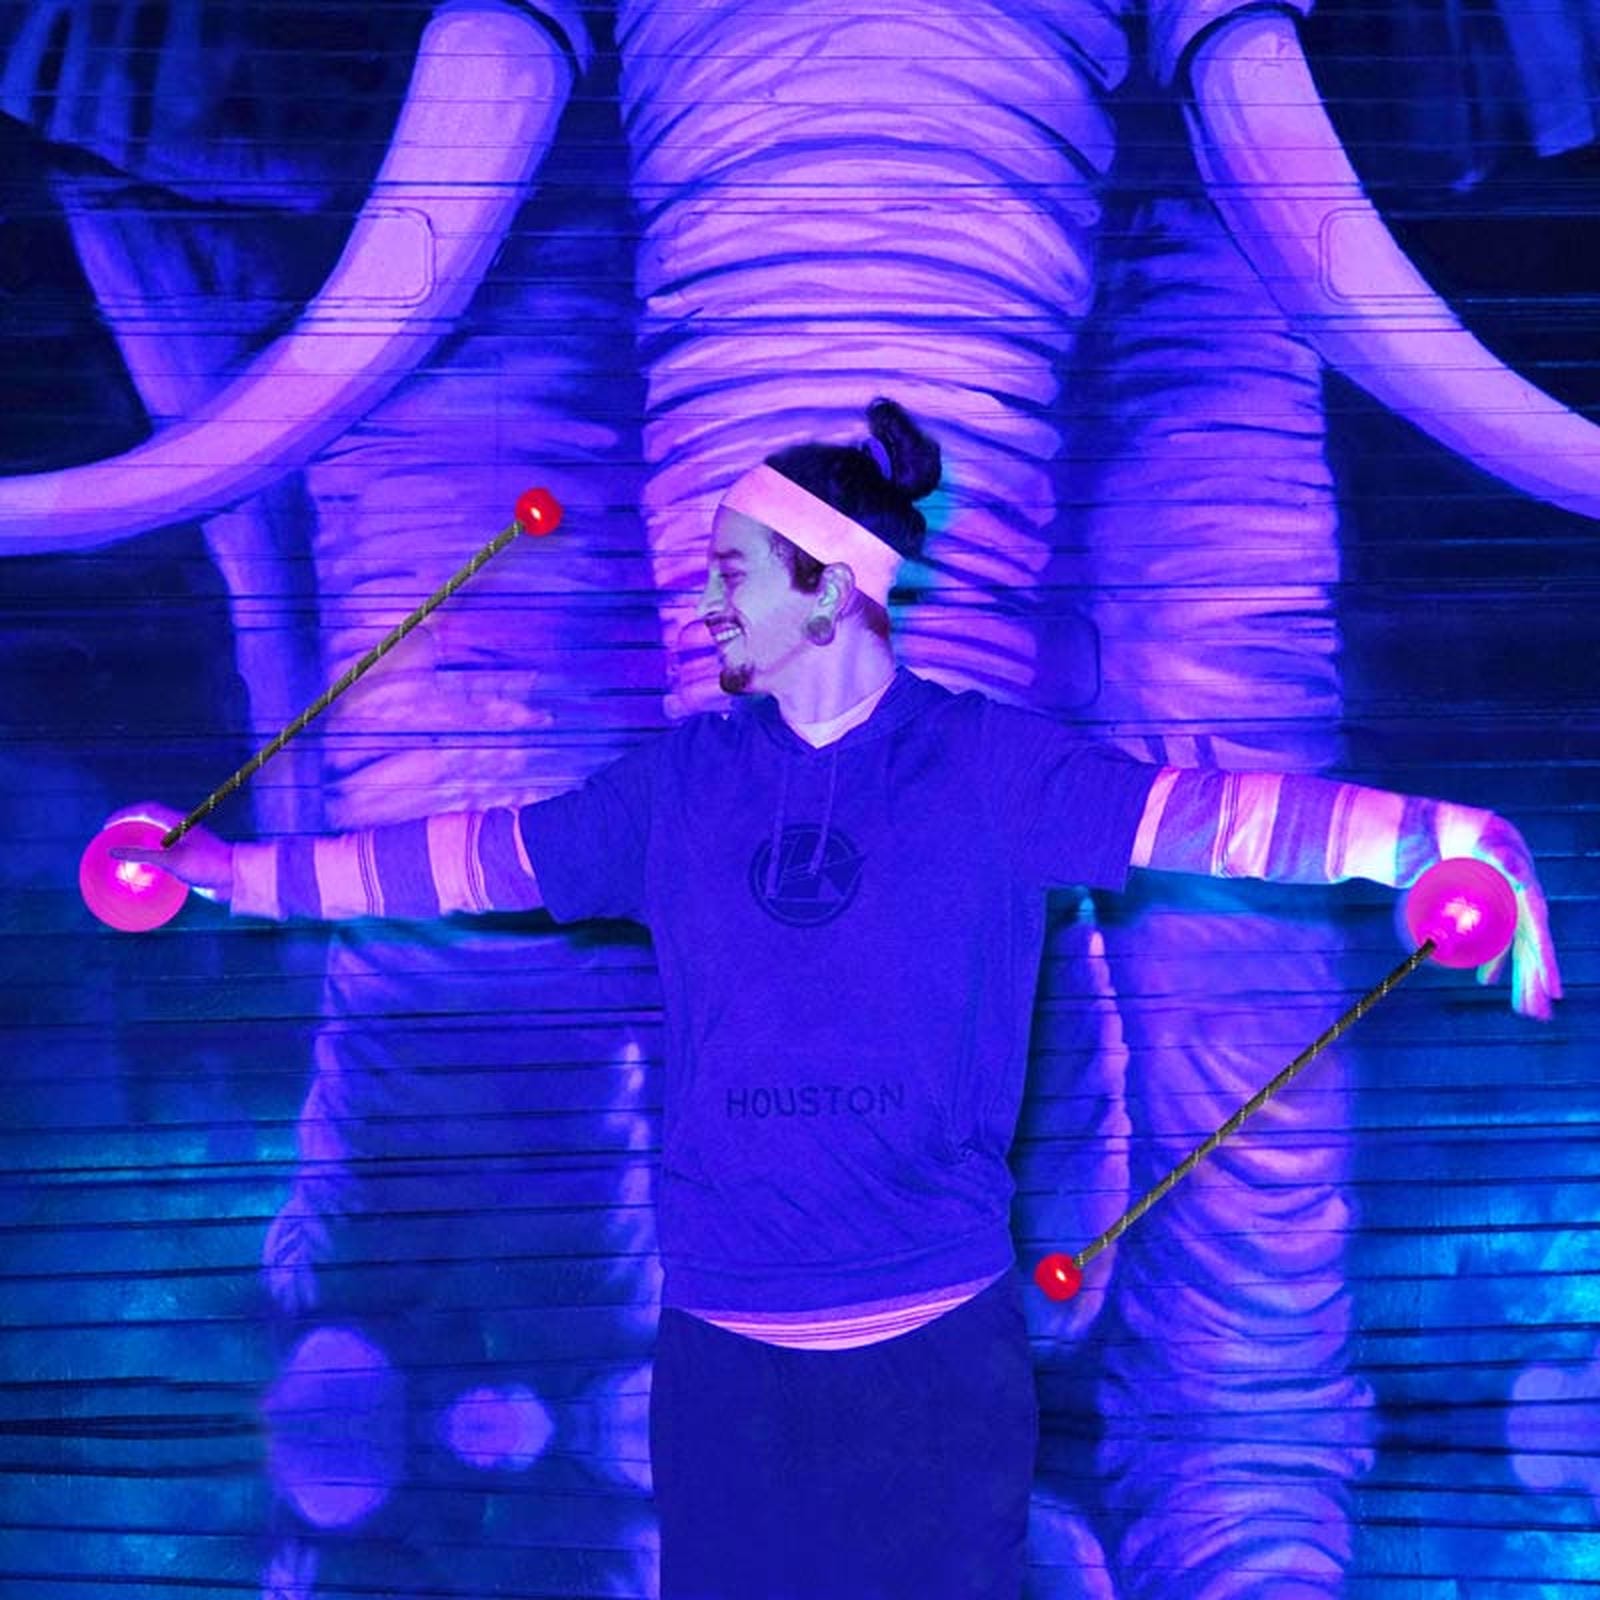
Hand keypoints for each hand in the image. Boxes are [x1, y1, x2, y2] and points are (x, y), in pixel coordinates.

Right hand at [108, 802, 234, 901]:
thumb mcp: (170, 860)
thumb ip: (141, 855)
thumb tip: (112, 851)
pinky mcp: (189, 856)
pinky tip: (141, 866)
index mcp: (179, 822)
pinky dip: (149, 854)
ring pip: (157, 835)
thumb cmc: (206, 865)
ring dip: (139, 839)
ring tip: (122, 850)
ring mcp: (186, 842)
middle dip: (129, 825)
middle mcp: (182, 828)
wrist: (235, 879)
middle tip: (111, 836)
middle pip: (150, 819)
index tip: (106, 825)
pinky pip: (164, 850)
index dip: (124, 814)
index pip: (146, 810)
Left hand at [1465, 815, 1562, 1020]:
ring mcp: (1502, 902)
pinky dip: (1493, 959)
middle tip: (1541, 1011)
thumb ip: (1501, 855)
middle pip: (1530, 942)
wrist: (1436, 824)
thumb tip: (1521, 877)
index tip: (1551, 986)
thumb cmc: (1453, 831)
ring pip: (1516, 945)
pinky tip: (1487, 979)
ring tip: (1528, 1009)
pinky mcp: (1487, 906)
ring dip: (1521, 976)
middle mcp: (1517, 895)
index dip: (1544, 957)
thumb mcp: (1478, 838)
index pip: (1536, 926)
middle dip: (1536, 978)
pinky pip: (1497, 938)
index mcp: (1519, 883)